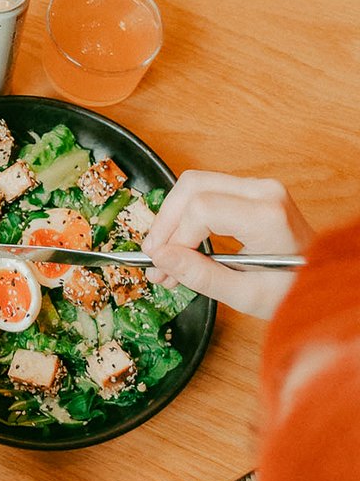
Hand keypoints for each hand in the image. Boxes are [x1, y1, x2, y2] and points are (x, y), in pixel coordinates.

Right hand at [142, 170, 313, 318]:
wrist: (326, 283)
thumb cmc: (296, 292)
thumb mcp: (247, 295)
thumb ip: (201, 275)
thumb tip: (161, 258)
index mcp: (267, 216)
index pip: (202, 209)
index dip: (176, 236)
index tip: (165, 265)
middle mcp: (263, 191)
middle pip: (192, 187)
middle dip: (166, 222)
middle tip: (154, 257)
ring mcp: (258, 187)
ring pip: (194, 185)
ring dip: (173, 218)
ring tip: (165, 256)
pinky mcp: (252, 191)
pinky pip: (206, 191)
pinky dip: (186, 215)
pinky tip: (180, 244)